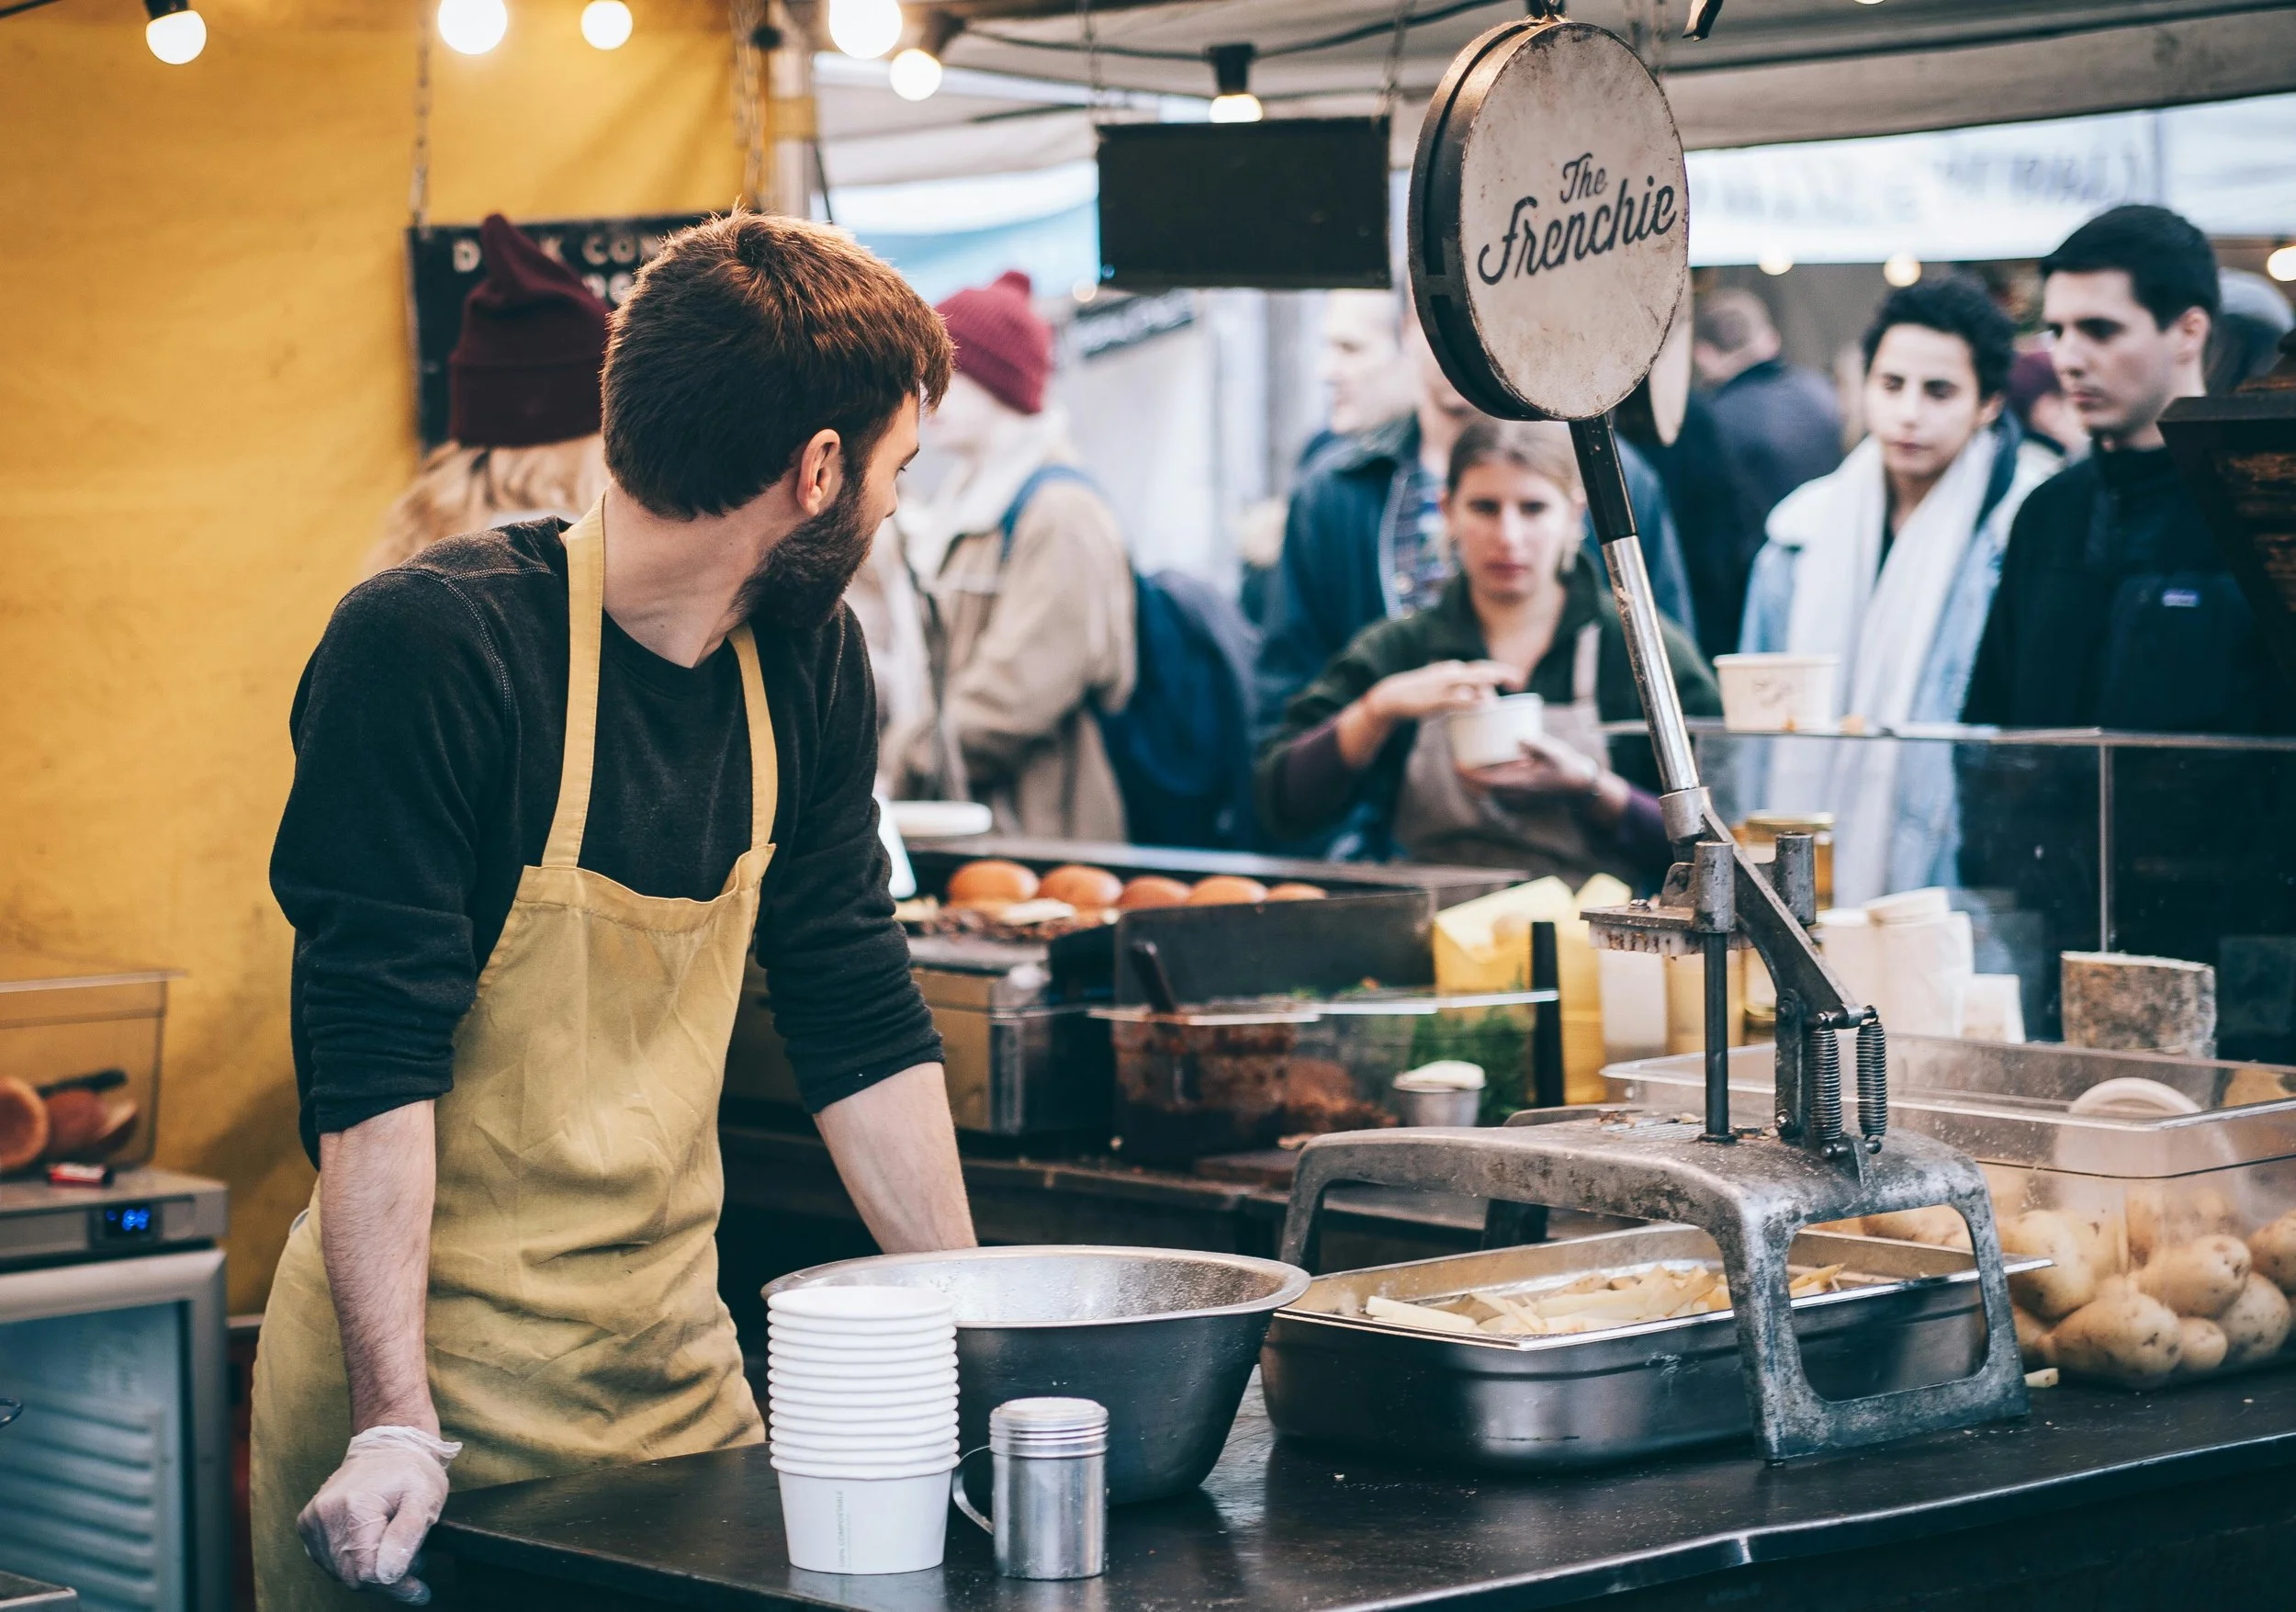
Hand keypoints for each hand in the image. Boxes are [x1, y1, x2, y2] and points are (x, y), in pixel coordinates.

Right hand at [297, 1425, 461, 1603]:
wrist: (389, 1444)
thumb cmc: (411, 1470)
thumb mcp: (426, 1497)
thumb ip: (407, 1536)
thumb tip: (387, 1575)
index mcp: (354, 1508)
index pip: (368, 1572)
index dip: (396, 1585)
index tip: (419, 1589)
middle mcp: (324, 1515)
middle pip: (353, 1576)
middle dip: (384, 1577)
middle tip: (411, 1560)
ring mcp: (311, 1521)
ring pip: (341, 1572)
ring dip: (368, 1569)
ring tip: (393, 1545)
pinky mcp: (307, 1525)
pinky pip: (329, 1561)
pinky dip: (352, 1560)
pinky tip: (372, 1542)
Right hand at [1365, 660, 1519, 724]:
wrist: (1393, 696)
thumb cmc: (1421, 694)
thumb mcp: (1443, 690)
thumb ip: (1462, 693)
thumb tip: (1482, 700)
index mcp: (1452, 670)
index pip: (1481, 668)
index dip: (1500, 671)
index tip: (1516, 678)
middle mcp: (1450, 673)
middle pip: (1480, 671)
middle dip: (1501, 674)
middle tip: (1519, 681)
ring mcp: (1442, 686)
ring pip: (1469, 682)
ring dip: (1487, 686)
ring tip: (1502, 691)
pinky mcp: (1434, 699)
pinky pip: (1454, 698)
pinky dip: (1468, 700)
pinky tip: (1480, 703)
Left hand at [1460, 733, 1628, 826]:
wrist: (1579, 786)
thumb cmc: (1567, 767)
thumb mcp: (1555, 753)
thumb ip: (1537, 745)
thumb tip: (1520, 738)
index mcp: (1520, 784)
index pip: (1487, 783)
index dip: (1469, 775)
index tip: (1457, 764)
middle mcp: (1515, 794)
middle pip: (1482, 789)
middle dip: (1466, 779)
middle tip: (1455, 763)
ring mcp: (1517, 798)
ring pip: (1488, 792)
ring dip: (1474, 782)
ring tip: (1463, 767)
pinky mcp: (1519, 796)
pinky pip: (1496, 791)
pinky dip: (1485, 782)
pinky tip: (1482, 769)